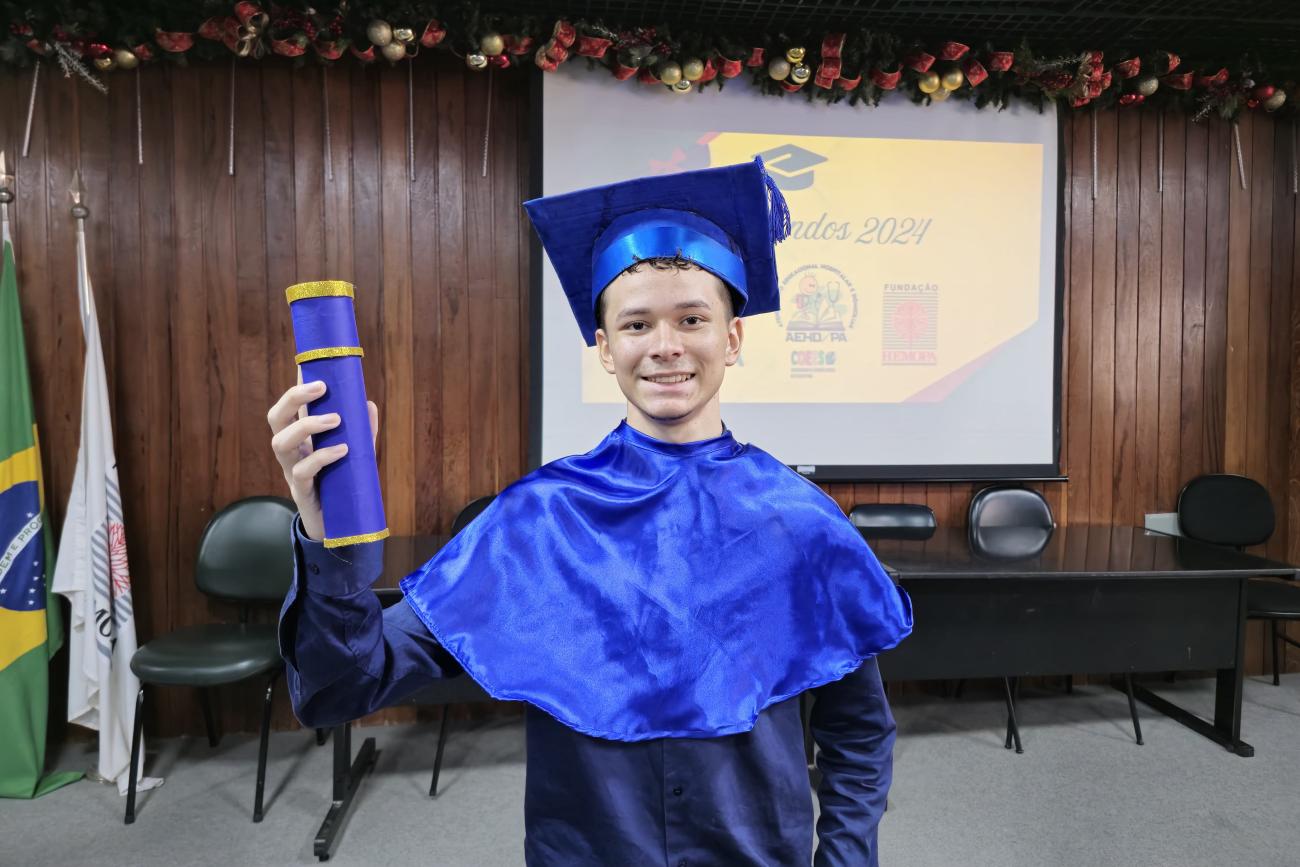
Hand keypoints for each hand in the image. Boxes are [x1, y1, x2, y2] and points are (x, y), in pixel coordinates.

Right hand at [267, 380, 378, 541]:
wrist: (339, 526)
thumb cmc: (343, 484)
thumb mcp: (357, 453)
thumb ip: (363, 430)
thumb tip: (368, 403)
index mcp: (302, 437)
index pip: (293, 405)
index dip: (296, 384)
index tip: (306, 363)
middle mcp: (291, 450)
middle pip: (276, 417)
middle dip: (293, 397)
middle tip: (321, 387)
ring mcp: (291, 470)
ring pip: (280, 441)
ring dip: (307, 425)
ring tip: (336, 420)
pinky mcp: (300, 491)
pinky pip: (302, 471)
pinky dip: (321, 456)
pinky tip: (342, 450)